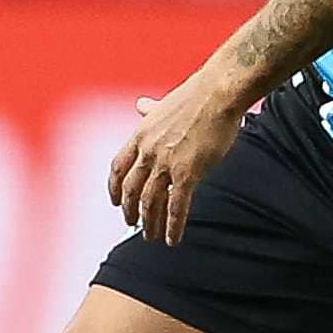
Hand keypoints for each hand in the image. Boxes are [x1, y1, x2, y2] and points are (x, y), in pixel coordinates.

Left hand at [108, 67, 248, 245]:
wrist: (218, 93)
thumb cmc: (197, 95)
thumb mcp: (165, 103)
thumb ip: (151, 110)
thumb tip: (141, 105)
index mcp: (140, 135)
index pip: (119, 167)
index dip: (115, 187)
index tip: (115, 200)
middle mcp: (148, 152)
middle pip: (132, 189)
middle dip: (130, 210)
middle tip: (132, 224)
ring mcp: (166, 164)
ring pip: (151, 202)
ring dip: (150, 223)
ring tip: (152, 237)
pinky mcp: (187, 173)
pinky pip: (177, 207)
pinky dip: (173, 226)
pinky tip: (173, 240)